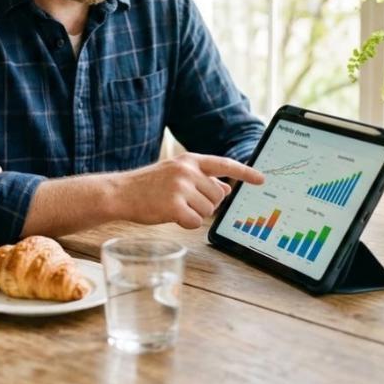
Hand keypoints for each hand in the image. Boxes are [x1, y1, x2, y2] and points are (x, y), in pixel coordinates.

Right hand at [117, 154, 263, 228]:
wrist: (121, 193)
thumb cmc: (149, 185)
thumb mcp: (176, 175)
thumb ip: (202, 179)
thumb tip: (226, 187)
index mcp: (189, 160)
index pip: (224, 164)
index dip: (245, 172)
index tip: (262, 178)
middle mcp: (187, 170)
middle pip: (218, 196)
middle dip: (206, 204)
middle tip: (183, 201)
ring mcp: (180, 187)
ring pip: (208, 210)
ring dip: (195, 214)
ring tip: (174, 206)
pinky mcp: (173, 205)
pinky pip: (195, 222)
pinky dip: (186, 223)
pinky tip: (171, 215)